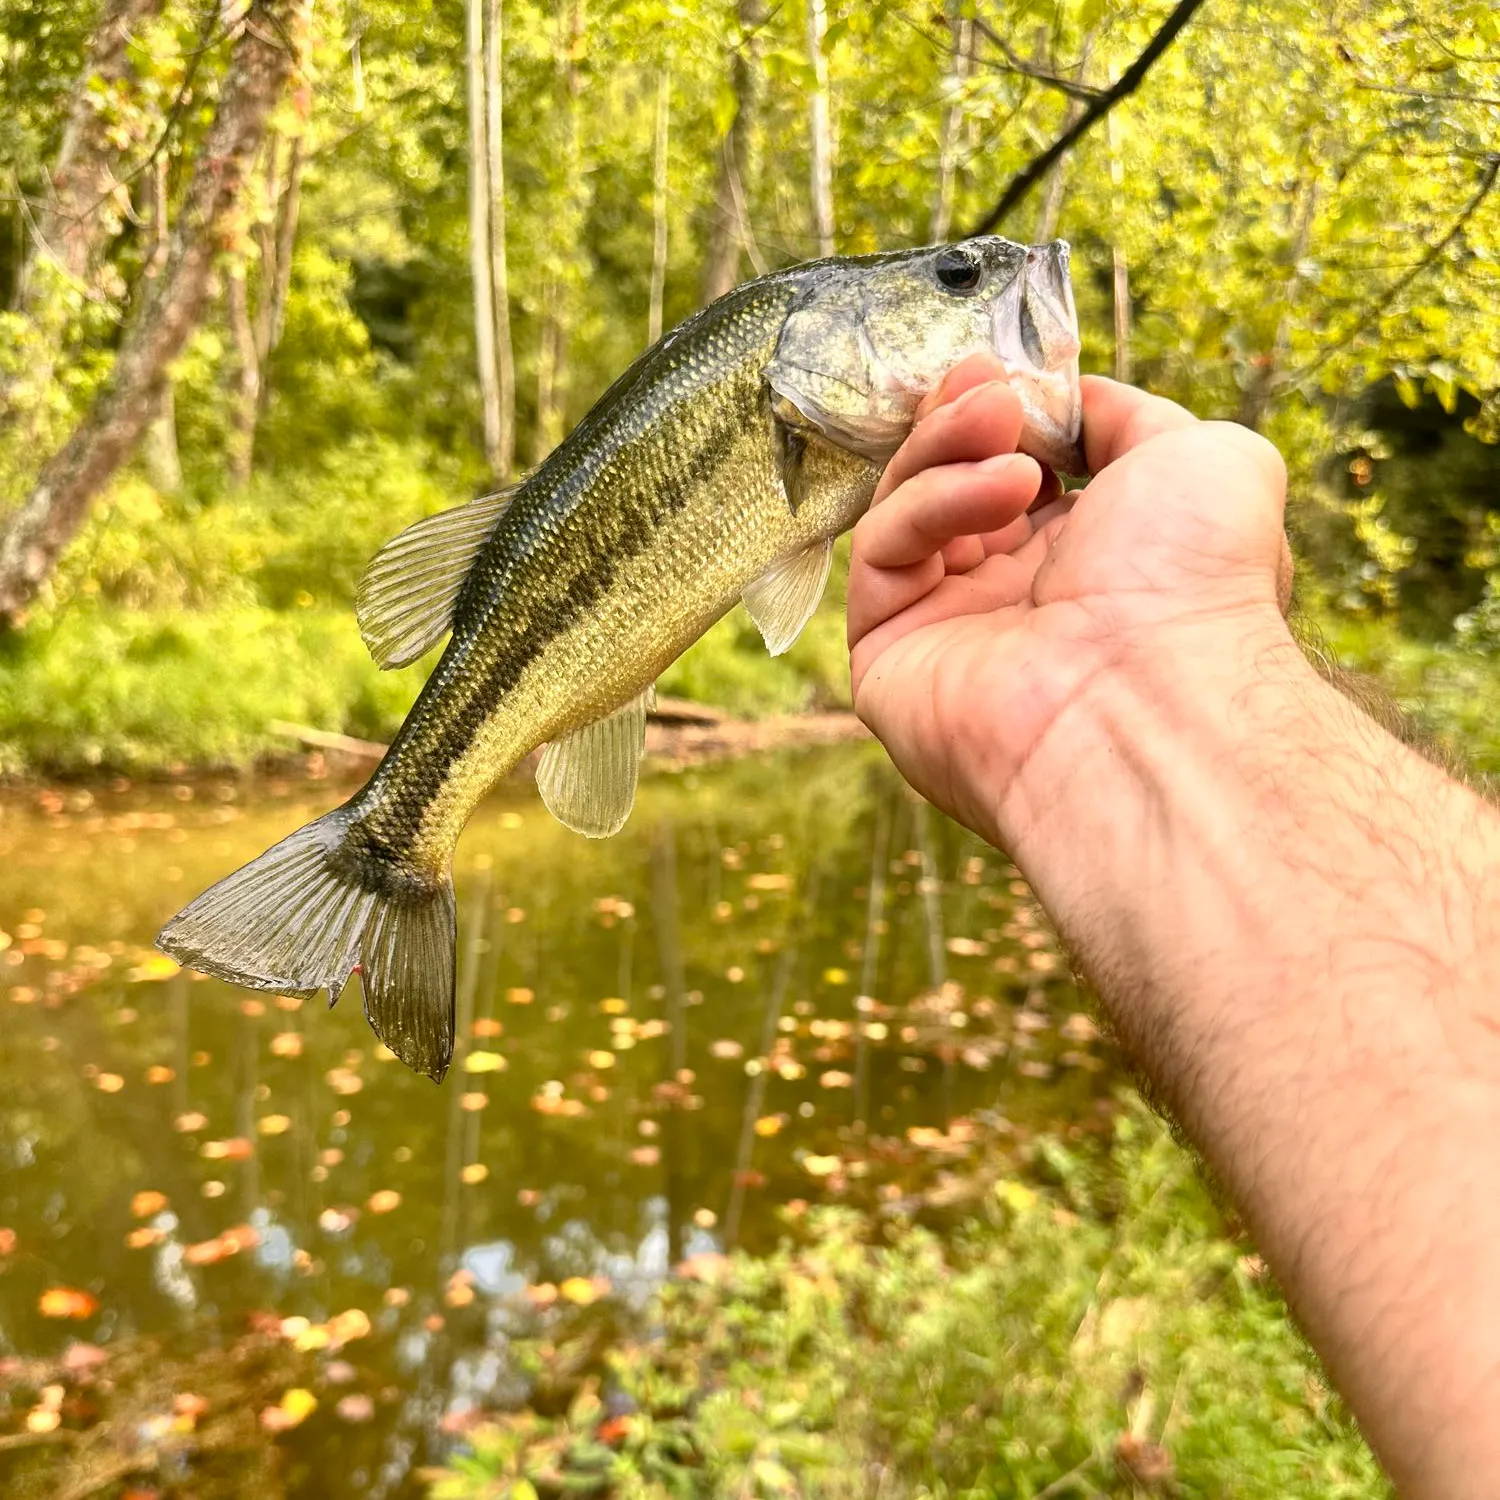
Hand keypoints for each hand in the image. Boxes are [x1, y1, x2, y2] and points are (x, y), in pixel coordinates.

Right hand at [848, 354, 1294, 847]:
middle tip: (983, 380)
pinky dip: (930, 502)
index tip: (1010, 372)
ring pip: (906, 507)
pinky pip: (883, 552)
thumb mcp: (1200, 457)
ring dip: (947, 446)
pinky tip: (1001, 490)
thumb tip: (1066, 400)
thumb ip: (1125, 416)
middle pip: (949, 483)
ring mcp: (947, 628)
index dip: (1008, 414)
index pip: (1016, 470)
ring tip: (999, 422)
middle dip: (961, 419)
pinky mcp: (887, 655)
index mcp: (1086, 562)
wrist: (1152, 697)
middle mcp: (1013, 598)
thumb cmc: (1193, 585)